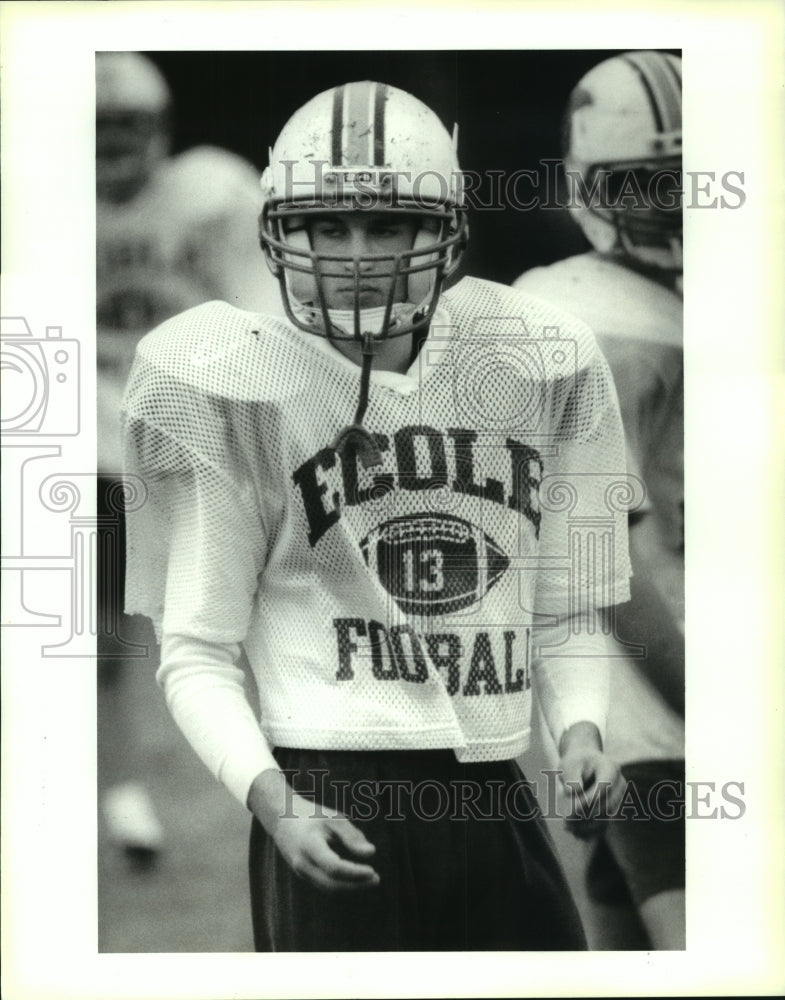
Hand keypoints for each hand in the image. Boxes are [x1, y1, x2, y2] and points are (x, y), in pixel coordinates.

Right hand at [247, 768, 379, 892]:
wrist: (280, 818)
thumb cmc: (311, 816)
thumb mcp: (332, 818)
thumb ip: (351, 835)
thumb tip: (371, 853)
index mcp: (309, 845)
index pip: (333, 867)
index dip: (354, 873)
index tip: (372, 871)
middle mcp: (302, 862)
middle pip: (331, 884)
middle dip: (355, 885)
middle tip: (377, 878)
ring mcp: (300, 871)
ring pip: (327, 888)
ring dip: (350, 888)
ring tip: (371, 879)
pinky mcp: (303, 874)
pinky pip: (323, 885)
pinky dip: (341, 884)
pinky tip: (356, 878)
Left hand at [557, 722, 626, 839]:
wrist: (582, 763)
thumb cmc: (574, 763)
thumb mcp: (569, 765)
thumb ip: (571, 778)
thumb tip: (575, 793)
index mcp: (611, 768)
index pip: (604, 787)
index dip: (589, 800)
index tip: (571, 808)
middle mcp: (619, 784)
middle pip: (608, 805)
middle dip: (586, 816)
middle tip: (566, 821)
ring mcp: (618, 798)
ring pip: (606, 818)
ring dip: (587, 826)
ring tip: (568, 827)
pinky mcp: (612, 810)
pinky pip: (604, 826)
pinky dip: (590, 832)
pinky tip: (575, 833)